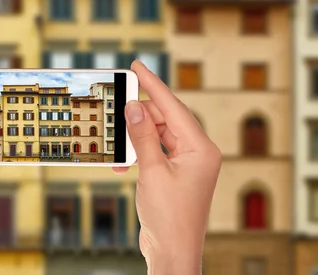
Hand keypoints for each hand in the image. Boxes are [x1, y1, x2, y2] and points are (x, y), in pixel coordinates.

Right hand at [114, 60, 221, 274]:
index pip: (174, 107)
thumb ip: (142, 136)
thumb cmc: (170, 217)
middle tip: (117, 102)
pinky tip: (122, 161)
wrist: (172, 251)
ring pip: (157, 135)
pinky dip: (137, 154)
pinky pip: (154, 151)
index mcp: (201, 148)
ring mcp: (186, 163)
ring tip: (117, 140)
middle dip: (139, 115)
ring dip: (135, 138)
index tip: (138, 66)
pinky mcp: (175, 173)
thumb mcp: (152, 171)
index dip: (153, 85)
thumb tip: (134, 106)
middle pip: (165, 119)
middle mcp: (197, 152)